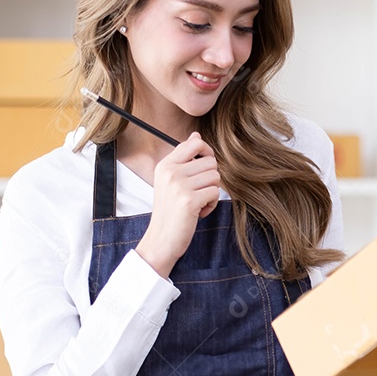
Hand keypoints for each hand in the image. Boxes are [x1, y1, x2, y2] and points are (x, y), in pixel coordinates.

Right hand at [135, 132, 220, 276]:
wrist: (161, 240)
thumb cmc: (170, 211)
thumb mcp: (171, 181)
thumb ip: (184, 158)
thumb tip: (196, 134)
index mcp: (165, 165)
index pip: (195, 143)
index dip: (207, 153)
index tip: (204, 168)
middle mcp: (171, 172)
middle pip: (210, 162)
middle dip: (210, 179)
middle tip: (198, 193)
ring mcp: (179, 186)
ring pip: (215, 176)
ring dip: (211, 192)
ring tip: (197, 203)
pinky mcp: (189, 200)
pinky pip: (215, 193)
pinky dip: (211, 205)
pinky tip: (198, 212)